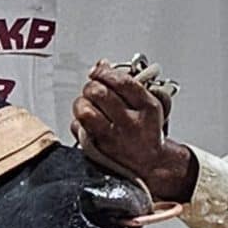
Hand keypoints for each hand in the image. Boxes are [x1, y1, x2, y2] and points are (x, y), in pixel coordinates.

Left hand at [73, 63, 195, 202]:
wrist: (150, 163)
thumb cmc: (146, 131)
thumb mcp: (150, 103)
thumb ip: (130, 83)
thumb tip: (102, 64)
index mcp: (147, 107)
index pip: (121, 81)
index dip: (104, 72)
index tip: (98, 70)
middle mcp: (130, 122)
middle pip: (99, 93)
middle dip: (91, 86)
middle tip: (92, 88)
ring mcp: (112, 137)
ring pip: (85, 110)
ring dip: (81, 102)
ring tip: (87, 103)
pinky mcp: (97, 148)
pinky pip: (78, 128)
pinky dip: (78, 121)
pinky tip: (87, 122)